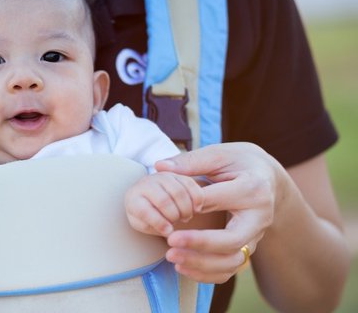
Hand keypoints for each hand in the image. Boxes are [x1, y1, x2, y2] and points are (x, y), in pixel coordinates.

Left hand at [125, 172, 203, 236]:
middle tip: (178, 223)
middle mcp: (146, 183)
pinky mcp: (177, 174)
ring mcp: (162, 176)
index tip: (168, 232)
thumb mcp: (143, 224)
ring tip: (185, 217)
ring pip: (179, 192)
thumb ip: (153, 227)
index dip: (158, 223)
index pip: (144, 210)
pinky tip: (196, 209)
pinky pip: (191, 184)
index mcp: (133, 198)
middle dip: (174, 216)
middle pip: (164, 201)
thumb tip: (169, 230)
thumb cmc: (145, 216)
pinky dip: (197, 199)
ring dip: (186, 209)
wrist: (150, 198)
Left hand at [155, 142, 282, 283]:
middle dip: (199, 244)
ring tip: (172, 257)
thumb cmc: (240, 162)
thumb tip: (160, 166)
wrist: (268, 177)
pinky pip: (231, 269)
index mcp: (253, 188)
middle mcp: (259, 216)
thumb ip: (191, 161)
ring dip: (201, 264)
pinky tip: (183, 268)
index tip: (167, 211)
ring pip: (232, 261)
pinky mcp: (249, 247)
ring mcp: (256, 235)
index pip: (219, 200)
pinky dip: (208, 275)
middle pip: (232, 240)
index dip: (191, 206)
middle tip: (170, 243)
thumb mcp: (219, 153)